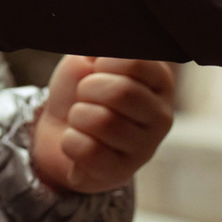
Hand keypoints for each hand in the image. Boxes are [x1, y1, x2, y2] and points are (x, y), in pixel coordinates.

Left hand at [32, 55, 178, 193]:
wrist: (60, 128)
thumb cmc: (81, 89)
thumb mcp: (89, 58)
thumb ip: (100, 48)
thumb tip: (101, 52)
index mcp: (159, 81)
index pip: (137, 63)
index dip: (104, 63)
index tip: (97, 70)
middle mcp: (161, 116)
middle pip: (122, 93)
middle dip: (88, 89)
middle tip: (84, 94)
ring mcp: (145, 148)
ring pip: (103, 122)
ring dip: (78, 116)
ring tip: (81, 118)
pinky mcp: (122, 173)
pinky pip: (89, 152)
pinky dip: (70, 141)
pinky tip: (77, 140)